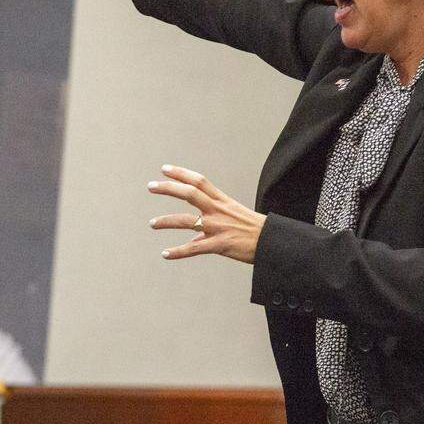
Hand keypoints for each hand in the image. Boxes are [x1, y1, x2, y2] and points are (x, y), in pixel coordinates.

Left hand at [148, 165, 265, 263]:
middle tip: (151, 186)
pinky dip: (178, 252)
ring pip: (186, 221)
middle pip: (189, 193)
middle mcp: (218, 211)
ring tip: (152, 223)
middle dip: (168, 188)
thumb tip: (193, 239)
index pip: (199, 181)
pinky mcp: (219, 245)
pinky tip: (165, 254)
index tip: (164, 169)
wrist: (273, 243)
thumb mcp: (233, 220)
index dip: (181, 173)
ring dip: (166, 221)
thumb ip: (210, 226)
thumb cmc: (255, 231)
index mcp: (222, 201)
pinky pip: (194, 248)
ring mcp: (217, 227)